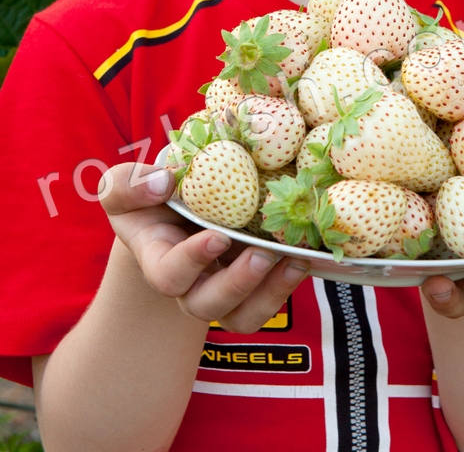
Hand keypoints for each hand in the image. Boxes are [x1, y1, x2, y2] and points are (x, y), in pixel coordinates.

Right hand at [98, 162, 308, 331]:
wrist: (176, 207)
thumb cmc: (149, 196)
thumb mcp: (124, 186)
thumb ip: (128, 185)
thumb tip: (164, 184)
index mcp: (158, 259)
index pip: (169, 275)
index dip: (192, 261)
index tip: (217, 237)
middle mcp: (191, 283)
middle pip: (208, 305)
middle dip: (237, 284)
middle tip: (262, 254)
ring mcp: (223, 286)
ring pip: (242, 316)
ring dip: (270, 294)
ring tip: (294, 261)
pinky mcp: (252, 282)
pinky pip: (268, 302)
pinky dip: (287, 285)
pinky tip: (303, 256)